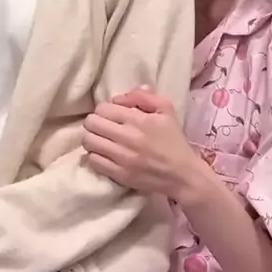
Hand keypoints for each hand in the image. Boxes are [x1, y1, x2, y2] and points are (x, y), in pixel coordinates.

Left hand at [82, 87, 204, 201]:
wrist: (183, 175)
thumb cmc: (174, 140)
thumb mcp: (166, 110)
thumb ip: (143, 96)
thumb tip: (117, 98)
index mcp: (138, 120)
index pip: (103, 108)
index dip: (104, 109)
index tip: (111, 115)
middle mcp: (127, 137)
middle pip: (91, 123)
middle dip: (95, 122)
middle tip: (103, 126)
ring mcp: (122, 158)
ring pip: (88, 141)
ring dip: (92, 138)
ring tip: (102, 140)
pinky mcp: (119, 175)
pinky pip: (93, 161)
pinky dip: (95, 156)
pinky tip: (104, 154)